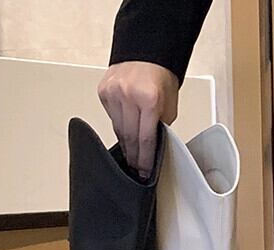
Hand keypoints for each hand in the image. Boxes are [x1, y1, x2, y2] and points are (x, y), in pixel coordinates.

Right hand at [97, 62, 178, 178]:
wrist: (147, 52)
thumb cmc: (161, 77)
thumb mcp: (170, 106)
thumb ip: (161, 127)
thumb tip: (152, 148)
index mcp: (149, 99)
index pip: (145, 140)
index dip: (144, 160)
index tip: (143, 173)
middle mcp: (128, 95)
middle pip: (129, 138)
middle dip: (133, 157)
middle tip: (135, 171)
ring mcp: (113, 92)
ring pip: (118, 130)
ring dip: (125, 145)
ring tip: (130, 157)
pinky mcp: (103, 91)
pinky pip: (111, 117)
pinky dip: (118, 126)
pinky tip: (124, 132)